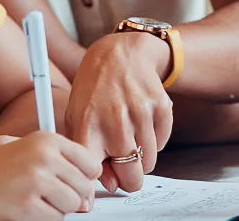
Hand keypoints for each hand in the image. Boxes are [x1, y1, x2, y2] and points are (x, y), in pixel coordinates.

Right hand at [0, 131, 100, 220]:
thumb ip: (63, 164)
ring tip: (37, 200)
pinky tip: (27, 207)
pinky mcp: (28, 206)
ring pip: (71, 205)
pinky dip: (44, 218)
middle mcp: (44, 156)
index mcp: (48, 139)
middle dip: (73, 196)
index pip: (90, 162)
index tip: (76, 183)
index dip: (86, 177)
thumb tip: (88, 191)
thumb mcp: (30, 151)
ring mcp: (36, 181)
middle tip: (53, 195)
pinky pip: (55, 219)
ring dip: (58, 208)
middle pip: (84, 187)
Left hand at [65, 33, 174, 193]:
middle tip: (122, 164)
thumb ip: (86, 152)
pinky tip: (141, 123)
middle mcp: (115, 121)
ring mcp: (140, 113)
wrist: (121, 53)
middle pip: (132, 178)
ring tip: (129, 137)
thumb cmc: (94, 88)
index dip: (98, 182)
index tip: (99, 179)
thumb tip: (107, 185)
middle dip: (128, 178)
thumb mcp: (77, 116)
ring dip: (141, 158)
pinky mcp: (161, 107)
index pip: (94, 173)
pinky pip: (162, 144)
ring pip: (150, 164)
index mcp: (88, 125)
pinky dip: (154, 140)